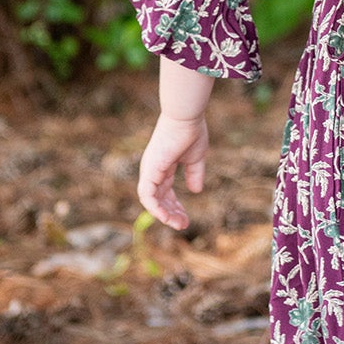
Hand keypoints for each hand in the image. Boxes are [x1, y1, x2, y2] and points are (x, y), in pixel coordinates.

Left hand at [137, 112, 207, 232]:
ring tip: (178, 224)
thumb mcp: (196, 158)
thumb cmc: (191, 132)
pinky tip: (166, 217)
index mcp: (162, 167)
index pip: (165, 193)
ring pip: (151, 201)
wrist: (186, 118)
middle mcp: (153, 170)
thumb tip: (196, 191)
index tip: (186, 219)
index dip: (175, 207)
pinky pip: (147, 195)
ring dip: (164, 215)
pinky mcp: (149, 171)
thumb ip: (194, 174)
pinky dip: (155, 208)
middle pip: (158, 199)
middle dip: (171, 214)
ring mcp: (149, 171)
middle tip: (183, 225)